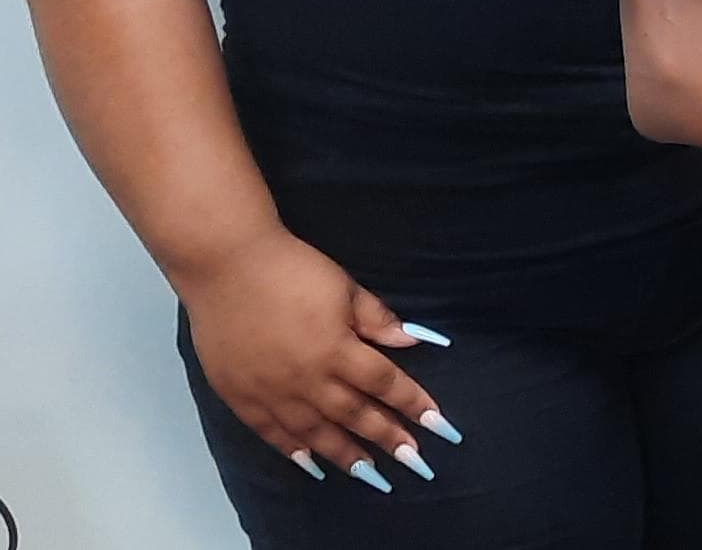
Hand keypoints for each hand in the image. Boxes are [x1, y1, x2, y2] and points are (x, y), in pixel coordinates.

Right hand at [175, 231, 454, 489]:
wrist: (225, 266)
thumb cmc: (291, 270)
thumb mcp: (345, 287)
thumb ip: (377, 319)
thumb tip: (414, 342)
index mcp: (336, 349)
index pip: (384, 383)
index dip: (412, 403)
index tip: (436, 423)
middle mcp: (307, 378)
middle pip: (355, 415)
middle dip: (388, 438)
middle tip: (414, 461)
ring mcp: (271, 391)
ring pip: (316, 433)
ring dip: (347, 455)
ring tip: (372, 475)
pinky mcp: (240, 396)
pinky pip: (271, 433)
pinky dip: (293, 450)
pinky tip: (310, 464)